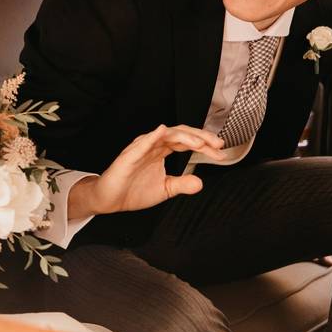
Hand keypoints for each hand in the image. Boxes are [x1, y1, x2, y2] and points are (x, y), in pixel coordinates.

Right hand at [69, 124, 225, 217]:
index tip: (221, 154)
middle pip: (180, 134)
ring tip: (201, 143)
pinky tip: (162, 131)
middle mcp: (153, 145)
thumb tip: (200, 182)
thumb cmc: (133, 191)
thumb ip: (182, 184)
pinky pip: (142, 143)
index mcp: (161, 151)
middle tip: (218, 144)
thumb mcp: (165, 189)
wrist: (110, 200)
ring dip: (185, 137)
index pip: (187, 142)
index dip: (205, 145)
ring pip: (166, 135)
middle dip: (201, 137)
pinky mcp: (130, 155)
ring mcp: (141, 148)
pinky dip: (153, 136)